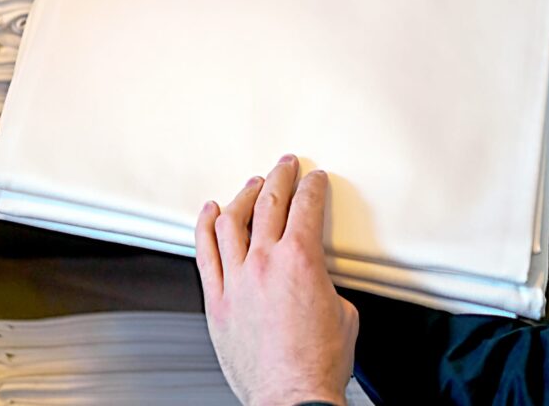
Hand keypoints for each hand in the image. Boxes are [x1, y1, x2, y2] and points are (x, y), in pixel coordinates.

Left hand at [195, 154, 358, 405]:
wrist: (292, 398)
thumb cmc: (318, 363)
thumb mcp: (344, 312)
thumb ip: (326, 282)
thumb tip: (317, 276)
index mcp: (300, 261)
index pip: (306, 206)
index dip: (311, 186)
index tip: (313, 179)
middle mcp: (265, 262)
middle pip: (269, 202)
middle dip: (279, 177)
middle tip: (284, 166)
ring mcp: (236, 279)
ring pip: (233, 221)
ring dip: (244, 196)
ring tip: (252, 184)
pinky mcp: (217, 299)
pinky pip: (204, 252)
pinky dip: (205, 226)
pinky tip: (209, 212)